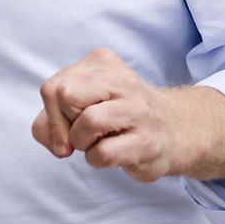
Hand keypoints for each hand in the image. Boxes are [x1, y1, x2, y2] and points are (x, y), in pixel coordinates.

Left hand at [31, 48, 224, 181]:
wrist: (173, 131)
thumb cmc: (118, 118)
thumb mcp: (82, 104)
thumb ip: (51, 119)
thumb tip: (52, 139)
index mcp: (102, 63)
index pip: (53, 88)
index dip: (51, 116)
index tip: (67, 128)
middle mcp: (122, 81)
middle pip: (65, 96)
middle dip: (64, 125)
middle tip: (82, 133)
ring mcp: (138, 110)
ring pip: (86, 122)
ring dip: (81, 143)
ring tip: (97, 142)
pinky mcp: (147, 142)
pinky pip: (101, 153)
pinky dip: (97, 160)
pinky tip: (114, 153)